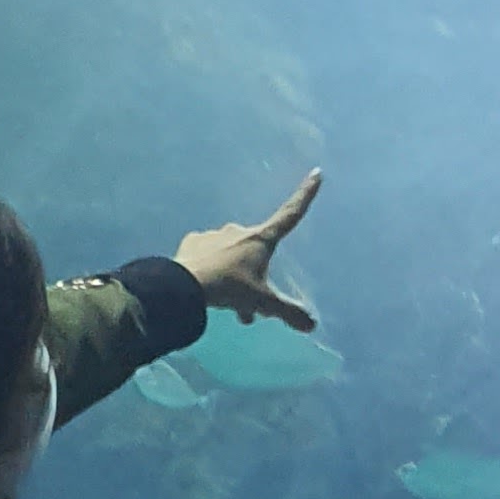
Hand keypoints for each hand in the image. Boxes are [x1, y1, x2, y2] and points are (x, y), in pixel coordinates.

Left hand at [174, 169, 321, 329]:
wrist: (183, 285)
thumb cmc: (230, 288)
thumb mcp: (263, 302)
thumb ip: (289, 312)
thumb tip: (312, 325)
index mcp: (262, 239)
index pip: (291, 214)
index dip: (305, 195)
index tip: (316, 173)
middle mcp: (240, 230)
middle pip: (257, 252)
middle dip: (257, 277)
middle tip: (252, 306)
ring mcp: (214, 235)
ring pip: (232, 257)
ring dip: (234, 278)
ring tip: (228, 305)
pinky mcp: (193, 243)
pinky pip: (208, 256)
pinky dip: (210, 271)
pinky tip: (204, 288)